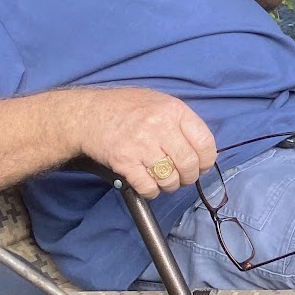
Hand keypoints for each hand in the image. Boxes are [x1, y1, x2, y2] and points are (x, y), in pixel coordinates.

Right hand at [70, 87, 217, 198]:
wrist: (87, 114)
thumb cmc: (125, 108)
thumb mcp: (159, 102)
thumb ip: (181, 122)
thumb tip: (203, 150)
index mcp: (174, 110)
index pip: (205, 142)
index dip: (207, 160)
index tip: (203, 166)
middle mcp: (160, 127)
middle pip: (189, 164)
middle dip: (189, 176)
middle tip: (183, 177)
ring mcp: (141, 145)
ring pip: (170, 179)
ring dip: (170, 185)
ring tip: (164, 180)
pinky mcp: (124, 162)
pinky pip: (148, 187)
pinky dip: (151, 191)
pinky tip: (148, 185)